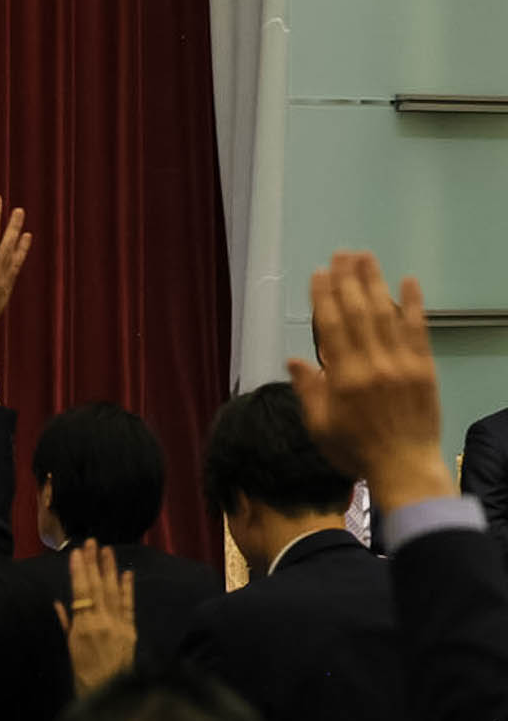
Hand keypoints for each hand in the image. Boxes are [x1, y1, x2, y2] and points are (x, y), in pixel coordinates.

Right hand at [56, 539, 135, 692]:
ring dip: (110, 570)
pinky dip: (128, 589)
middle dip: (95, 564)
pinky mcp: (131, 631)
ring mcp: (120, 626)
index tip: (77, 553)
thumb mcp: (69, 648)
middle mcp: (104, 622)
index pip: (82, 592)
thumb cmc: (82, 673)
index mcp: (84, 626)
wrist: (109, 693)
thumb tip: (59, 602)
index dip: (79, 571)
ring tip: (108, 550)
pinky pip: (129, 606)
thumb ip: (66, 623)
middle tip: (93, 542)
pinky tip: (126, 573)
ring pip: (114, 592)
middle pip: (98, 587)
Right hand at [289, 251, 449, 510]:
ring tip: (366, 258)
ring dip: (375, 283)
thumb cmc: (355, 450)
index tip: (319, 273)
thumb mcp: (319, 426)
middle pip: (357, 312)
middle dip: (347, 280)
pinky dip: (413, 304)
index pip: (331, 327)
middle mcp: (372, 363)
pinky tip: (409, 281)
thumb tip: (295, 360)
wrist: (405, 466)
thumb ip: (309, 391)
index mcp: (343, 378)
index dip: (323, 297)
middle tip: (341, 254)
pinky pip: (418, 330)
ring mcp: (401, 363)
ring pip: (385, 314)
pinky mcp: (423, 367)